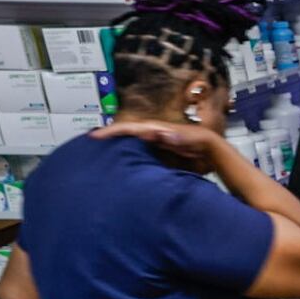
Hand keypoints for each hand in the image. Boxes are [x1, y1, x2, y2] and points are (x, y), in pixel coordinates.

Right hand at [92, 121, 222, 171]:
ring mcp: (154, 147)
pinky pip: (139, 158)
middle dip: (107, 140)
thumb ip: (184, 136)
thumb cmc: (205, 143)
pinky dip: (129, 162)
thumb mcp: (198, 138)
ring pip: (130, 147)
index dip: (113, 131)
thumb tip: (164, 134)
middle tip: (87, 146)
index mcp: (157, 131)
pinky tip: (119, 169)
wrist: (212, 154)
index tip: (96, 135)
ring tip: (96, 158)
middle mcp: (152, 137)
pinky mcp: (158, 158)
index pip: (131, 129)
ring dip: (116, 151)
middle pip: (125, 137)